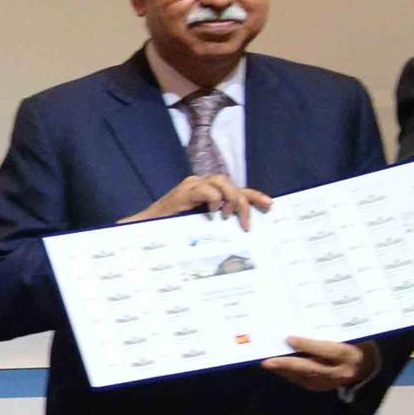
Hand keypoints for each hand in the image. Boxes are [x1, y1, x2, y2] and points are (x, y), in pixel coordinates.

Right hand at [121, 175, 271, 229]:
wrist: (143, 232)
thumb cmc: (172, 233)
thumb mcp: (203, 230)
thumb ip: (220, 225)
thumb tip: (244, 231)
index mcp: (208, 194)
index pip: (236, 190)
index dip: (254, 196)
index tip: (270, 206)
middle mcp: (200, 186)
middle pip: (231, 183)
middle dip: (245, 200)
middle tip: (247, 223)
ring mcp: (190, 186)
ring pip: (221, 181)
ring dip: (231, 198)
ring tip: (230, 216)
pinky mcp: (181, 192)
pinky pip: (205, 189)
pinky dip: (212, 199)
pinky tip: (212, 213)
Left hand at [263, 337, 377, 391]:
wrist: (369, 365)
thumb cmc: (356, 343)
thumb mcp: (350, 334)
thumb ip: (331, 332)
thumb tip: (304, 325)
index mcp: (350, 354)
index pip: (328, 350)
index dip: (308, 345)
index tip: (289, 338)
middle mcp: (342, 371)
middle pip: (313, 369)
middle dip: (289, 365)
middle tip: (268, 362)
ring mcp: (335, 382)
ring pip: (307, 378)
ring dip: (286, 372)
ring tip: (268, 364)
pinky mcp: (327, 387)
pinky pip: (306, 382)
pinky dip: (291, 376)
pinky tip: (280, 369)